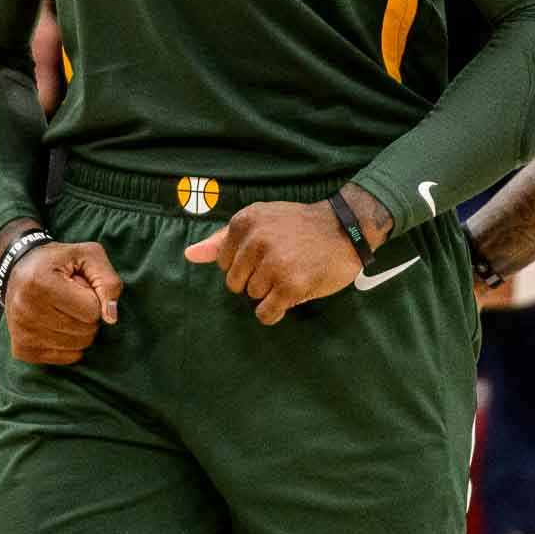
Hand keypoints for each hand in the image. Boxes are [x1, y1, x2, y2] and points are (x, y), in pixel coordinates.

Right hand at [3, 241, 121, 363]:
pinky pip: (66, 358)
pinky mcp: (22, 349)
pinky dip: (68, 345)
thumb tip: (111, 318)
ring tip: (62, 310)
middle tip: (70, 298)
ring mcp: (21, 332)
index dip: (92, 298)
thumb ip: (108, 281)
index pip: (92, 311)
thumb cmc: (58, 262)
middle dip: (87, 316)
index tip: (77, 286)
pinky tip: (55, 325)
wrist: (16, 269)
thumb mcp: (87, 255)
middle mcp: (25, 310)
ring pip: (78, 347)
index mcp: (40, 283)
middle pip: (86, 332)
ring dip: (79, 330)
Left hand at [183, 195, 375, 324]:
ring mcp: (274, 264)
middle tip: (280, 267)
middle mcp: (255, 241)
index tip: (266, 256)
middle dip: (255, 281)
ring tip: (290, 275)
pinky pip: (266, 313)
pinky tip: (288, 299)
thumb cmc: (298, 226)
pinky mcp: (291, 286)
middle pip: (234, 283)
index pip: (223, 263)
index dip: (244, 265)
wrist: (345, 228)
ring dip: (269, 294)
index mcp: (243, 223)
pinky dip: (273, 313)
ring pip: (251, 297)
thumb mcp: (259, 220)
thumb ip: (222, 239)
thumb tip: (189, 255)